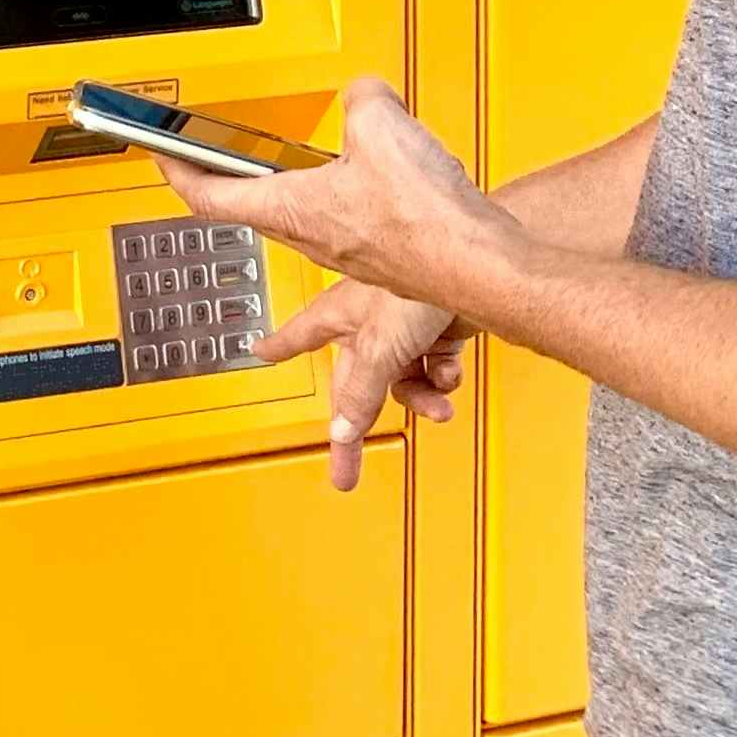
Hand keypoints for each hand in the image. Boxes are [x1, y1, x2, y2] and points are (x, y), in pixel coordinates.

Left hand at [146, 78, 519, 330]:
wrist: (478, 264)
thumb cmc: (425, 219)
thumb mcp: (380, 124)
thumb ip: (361, 96)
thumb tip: (365, 91)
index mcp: (291, 208)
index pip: (208, 195)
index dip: (176, 172)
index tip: (159, 156)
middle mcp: (312, 237)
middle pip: (251, 207)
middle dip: (229, 179)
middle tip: (216, 157)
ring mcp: (347, 252)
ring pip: (301, 217)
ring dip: (289, 190)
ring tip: (293, 164)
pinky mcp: (384, 258)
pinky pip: (347, 223)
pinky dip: (343, 199)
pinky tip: (373, 181)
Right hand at [249, 278, 465, 489]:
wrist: (475, 266)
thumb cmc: (419, 283)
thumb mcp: (379, 346)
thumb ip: (360, 392)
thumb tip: (341, 432)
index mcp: (341, 316)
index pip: (298, 336)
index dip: (279, 346)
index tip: (261, 351)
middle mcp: (369, 323)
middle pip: (357, 382)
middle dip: (361, 420)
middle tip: (346, 470)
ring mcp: (405, 327)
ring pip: (402, 381)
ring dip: (420, 398)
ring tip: (436, 406)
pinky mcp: (438, 330)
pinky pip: (433, 371)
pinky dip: (443, 378)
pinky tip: (448, 372)